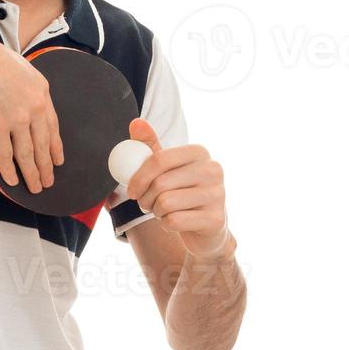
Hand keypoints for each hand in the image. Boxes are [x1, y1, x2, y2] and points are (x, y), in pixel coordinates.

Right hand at [0, 39, 63, 194]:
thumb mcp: (20, 69)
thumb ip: (26, 90)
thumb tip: (22, 107)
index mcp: (42, 91)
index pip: (53, 125)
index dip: (55, 146)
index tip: (58, 159)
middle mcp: (35, 107)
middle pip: (43, 144)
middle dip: (46, 166)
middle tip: (48, 181)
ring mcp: (17, 118)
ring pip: (27, 154)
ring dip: (32, 173)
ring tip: (35, 187)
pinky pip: (5, 155)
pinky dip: (9, 170)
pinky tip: (13, 180)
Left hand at [123, 118, 229, 256]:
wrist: (205, 227)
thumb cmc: (181, 192)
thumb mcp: (166, 169)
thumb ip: (150, 146)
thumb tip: (136, 122)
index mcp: (199, 152)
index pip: (159, 159)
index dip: (138, 176)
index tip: (131, 190)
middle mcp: (213, 170)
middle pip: (160, 183)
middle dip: (145, 198)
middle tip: (146, 204)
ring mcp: (217, 195)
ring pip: (165, 203)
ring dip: (156, 211)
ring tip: (163, 211)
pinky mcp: (215, 219)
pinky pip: (174, 221)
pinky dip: (167, 224)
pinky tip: (176, 221)